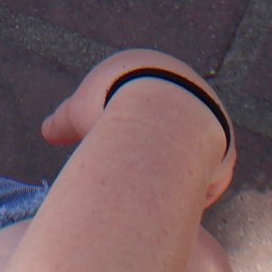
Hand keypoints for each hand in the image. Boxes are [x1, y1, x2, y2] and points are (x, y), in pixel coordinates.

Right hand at [43, 51, 235, 208]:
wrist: (161, 113)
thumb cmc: (111, 106)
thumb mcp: (77, 112)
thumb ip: (63, 121)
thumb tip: (47, 130)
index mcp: (152, 71)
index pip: (139, 97)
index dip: (122, 123)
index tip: (111, 144)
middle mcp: (186, 88)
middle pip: (168, 124)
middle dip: (151, 147)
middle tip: (130, 172)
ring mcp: (209, 115)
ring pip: (190, 148)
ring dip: (172, 169)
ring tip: (149, 192)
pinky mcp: (224, 144)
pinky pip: (207, 171)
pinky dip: (189, 187)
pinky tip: (168, 201)